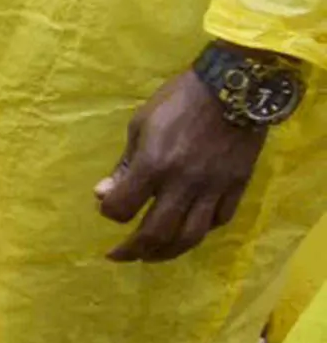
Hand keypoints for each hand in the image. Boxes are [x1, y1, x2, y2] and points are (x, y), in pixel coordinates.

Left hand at [98, 65, 267, 260]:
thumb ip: (124, 164)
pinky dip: (202, 230)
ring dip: (168, 252)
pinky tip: (188, 230)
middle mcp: (183, 183)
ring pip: (191, 236)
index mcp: (154, 165)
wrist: (235, 87)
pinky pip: (220, 219)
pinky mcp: (238, 185)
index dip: (110, 213)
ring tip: (153, 256)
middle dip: (134, 250)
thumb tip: (104, 194)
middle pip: (157, 233)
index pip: (123, 208)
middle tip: (122, 255)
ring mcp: (214, 187)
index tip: (108, 208)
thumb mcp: (140, 125)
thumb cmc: (179, 100)